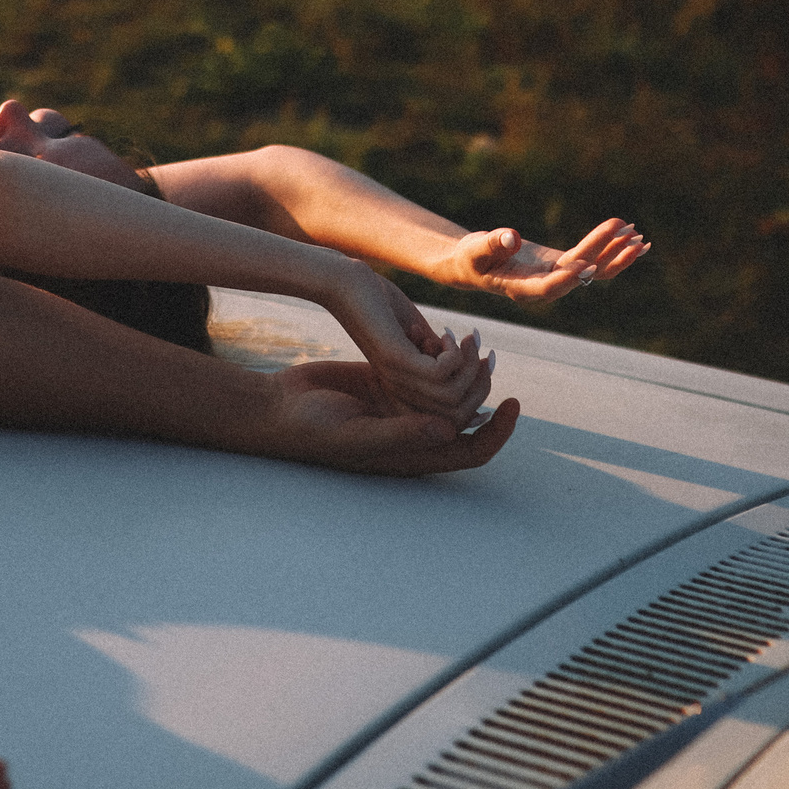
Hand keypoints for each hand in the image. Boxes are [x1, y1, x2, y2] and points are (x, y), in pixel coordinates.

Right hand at [251, 362, 521, 475]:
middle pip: (467, 413)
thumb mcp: (356, 437)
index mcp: (414, 454)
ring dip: (465, 366)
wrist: (276, 407)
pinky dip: (438, 354)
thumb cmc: (310, 432)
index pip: (472, 451)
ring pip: (450, 388)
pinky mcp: (386, 380)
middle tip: (485, 353)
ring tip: (468, 338)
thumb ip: (401, 436)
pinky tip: (439, 334)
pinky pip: (425, 369)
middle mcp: (414, 431)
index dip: (498, 432)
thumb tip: (449, 431)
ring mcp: (401, 405)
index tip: (512, 404)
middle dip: (482, 385)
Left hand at [314, 256, 491, 415]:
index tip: (484, 358)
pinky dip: (454, 353)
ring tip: (464, 338)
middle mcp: (399, 393)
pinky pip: (439, 374)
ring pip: (452, 397)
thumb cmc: (383, 307)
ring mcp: (395, 378)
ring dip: (469, 364)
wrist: (346, 283)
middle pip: (458, 415)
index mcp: (404, 393)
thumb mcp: (419, 338)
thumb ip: (442, 358)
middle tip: (477, 346)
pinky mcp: (393, 358)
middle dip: (481, 381)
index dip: (478, 392)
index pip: (452, 420)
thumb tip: (477, 368)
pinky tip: (446, 335)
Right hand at [447, 218, 647, 301]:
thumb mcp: (475, 250)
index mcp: (522, 288)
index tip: (587, 265)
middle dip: (605, 257)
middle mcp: (545, 286)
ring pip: (593, 270)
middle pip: (580, 274)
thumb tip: (512, 236)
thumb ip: (492, 244)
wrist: (473, 264)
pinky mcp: (562, 265)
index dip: (568, 277)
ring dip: (616, 253)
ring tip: (639, 237)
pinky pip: (592, 260)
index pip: (549, 286)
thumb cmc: (471, 259)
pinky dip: (612, 250)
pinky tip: (633, 239)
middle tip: (629, 239)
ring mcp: (556, 277)